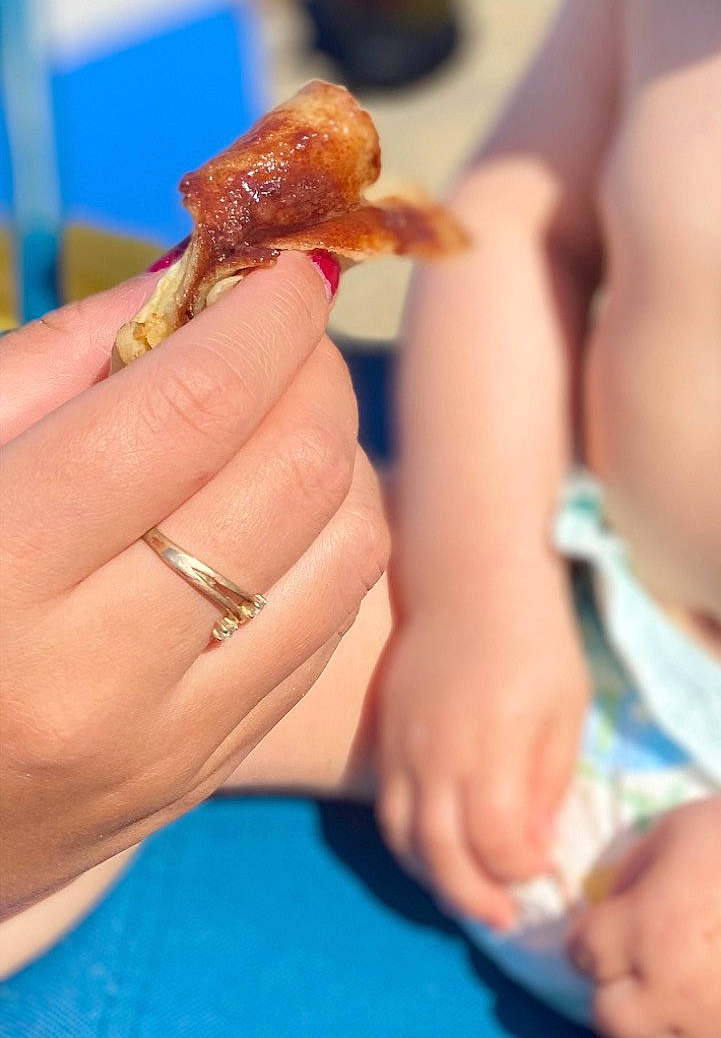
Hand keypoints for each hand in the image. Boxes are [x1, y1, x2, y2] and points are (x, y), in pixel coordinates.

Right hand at [0, 253, 387, 917]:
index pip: (192, 410)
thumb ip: (60, 358)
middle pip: (290, 473)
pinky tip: (270, 502)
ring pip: (343, 548)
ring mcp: (163, 743)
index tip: (289, 263)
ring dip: (336, 449)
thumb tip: (201, 274)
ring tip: (275, 410)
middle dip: (311, 370)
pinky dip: (330, 534)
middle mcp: (94, 675)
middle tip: (282, 330)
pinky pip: (331, 621)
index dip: (264, 316)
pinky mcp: (204, 773)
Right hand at [373, 581, 588, 929]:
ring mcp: (405, 747)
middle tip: (507, 918)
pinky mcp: (385, 737)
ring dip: (439, 881)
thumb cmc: (535, 637)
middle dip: (477, 898)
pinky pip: (389, 812)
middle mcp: (440, 753)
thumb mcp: (568, 704)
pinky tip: (441, 854)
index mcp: (496, 743)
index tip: (546, 869)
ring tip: (474, 897)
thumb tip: (537, 845)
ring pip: (407, 841)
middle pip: (444, 855)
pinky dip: (412, 847)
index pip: (498, 841)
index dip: (522, 869)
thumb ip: (552, 778)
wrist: (470, 574)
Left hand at [566, 780, 720, 1037]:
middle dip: (612, 987)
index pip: (581, 954)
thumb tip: (610, 911)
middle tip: (632, 960)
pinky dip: (703, 1026)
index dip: (589, 935)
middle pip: (608, 1019)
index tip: (606, 922)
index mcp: (639, 931)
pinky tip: (718, 991)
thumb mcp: (669, 831)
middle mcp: (667, 987)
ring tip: (671, 989)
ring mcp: (712, 1022)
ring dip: (652, 1023)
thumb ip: (629, 877)